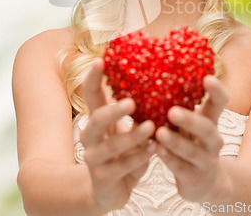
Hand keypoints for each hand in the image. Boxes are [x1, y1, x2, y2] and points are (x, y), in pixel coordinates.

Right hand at [81, 58, 155, 211]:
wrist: (110, 190)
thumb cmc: (124, 152)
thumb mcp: (128, 129)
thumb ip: (137, 110)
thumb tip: (159, 77)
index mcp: (97, 118)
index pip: (91, 94)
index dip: (93, 77)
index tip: (101, 60)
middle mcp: (91, 136)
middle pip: (96, 119)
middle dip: (113, 110)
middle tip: (131, 102)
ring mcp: (94, 158)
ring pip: (111, 145)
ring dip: (132, 135)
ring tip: (151, 127)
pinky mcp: (102, 177)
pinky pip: (122, 165)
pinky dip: (139, 157)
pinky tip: (154, 149)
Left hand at [154, 75, 229, 201]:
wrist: (203, 183)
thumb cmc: (190, 142)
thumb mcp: (190, 125)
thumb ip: (178, 106)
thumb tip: (150, 76)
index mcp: (211, 120)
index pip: (220, 102)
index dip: (216, 90)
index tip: (207, 78)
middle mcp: (213, 140)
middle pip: (207, 128)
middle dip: (190, 120)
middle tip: (172, 111)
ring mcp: (206, 161)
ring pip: (192, 151)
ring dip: (175, 142)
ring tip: (159, 132)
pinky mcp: (195, 178)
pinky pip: (181, 168)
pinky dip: (168, 158)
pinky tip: (156, 150)